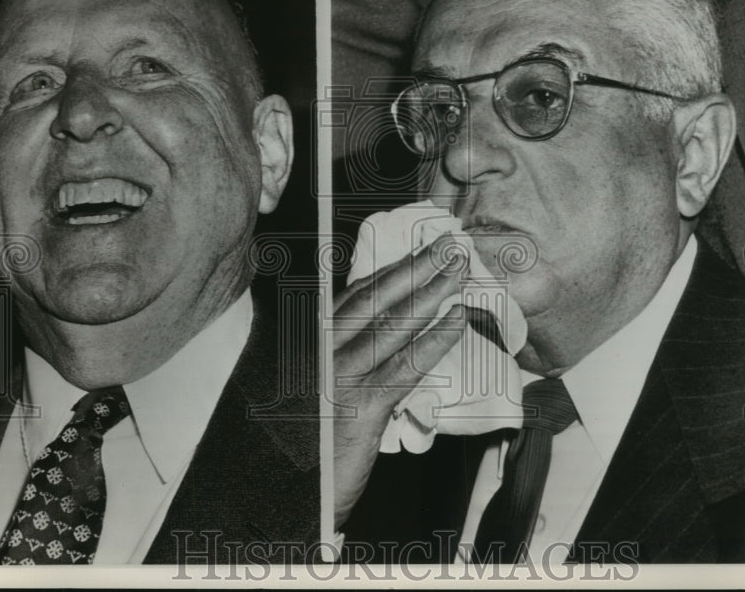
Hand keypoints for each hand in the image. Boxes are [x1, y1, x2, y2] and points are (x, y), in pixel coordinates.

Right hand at [330, 235, 467, 527]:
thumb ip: (344, 352)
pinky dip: (435, 340)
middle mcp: (322, 351)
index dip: (394, 269)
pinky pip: (406, 366)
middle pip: (377, 299)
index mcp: (313, 341)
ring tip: (460, 273)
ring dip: (432, 294)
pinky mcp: (361, 407)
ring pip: (394, 325)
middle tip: (450, 246)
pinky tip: (457, 321)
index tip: (422, 249)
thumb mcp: (317, 385)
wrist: (285, 496)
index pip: (358, 295)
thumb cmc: (309, 439)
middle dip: (417, 268)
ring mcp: (339, 377)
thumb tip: (389, 323)